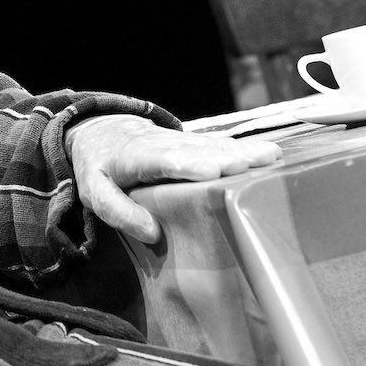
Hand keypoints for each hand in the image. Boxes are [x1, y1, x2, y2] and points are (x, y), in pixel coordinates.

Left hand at [64, 114, 280, 242]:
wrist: (105, 133)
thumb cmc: (101, 169)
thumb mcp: (95, 193)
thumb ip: (118, 212)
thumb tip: (151, 233)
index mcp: (136, 157)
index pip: (162, 160)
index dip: (186, 164)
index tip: (211, 171)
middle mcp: (163, 145)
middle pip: (194, 151)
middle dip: (221, 157)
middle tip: (248, 166)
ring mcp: (181, 141)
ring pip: (212, 145)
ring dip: (241, 150)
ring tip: (269, 156)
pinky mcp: (194, 144)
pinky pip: (219, 144)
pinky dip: (243, 148)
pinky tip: (267, 153)